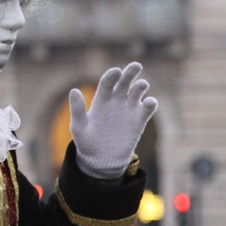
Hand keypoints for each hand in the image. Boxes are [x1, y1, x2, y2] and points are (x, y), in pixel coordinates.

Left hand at [69, 62, 157, 178]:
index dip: (112, 75)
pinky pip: (148, 107)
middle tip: (136, 66)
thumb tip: (74, 90)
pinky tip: (149, 103)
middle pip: (124, 81)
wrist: (102, 160)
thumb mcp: (79, 127)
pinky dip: (151, 102)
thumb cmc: (87, 143)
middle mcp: (116, 101)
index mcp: (101, 100)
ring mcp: (128, 109)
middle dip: (130, 72)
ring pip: (137, 91)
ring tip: (141, 86)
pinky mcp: (139, 119)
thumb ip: (78, 109)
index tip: (116, 71)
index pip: (107, 82)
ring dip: (140, 86)